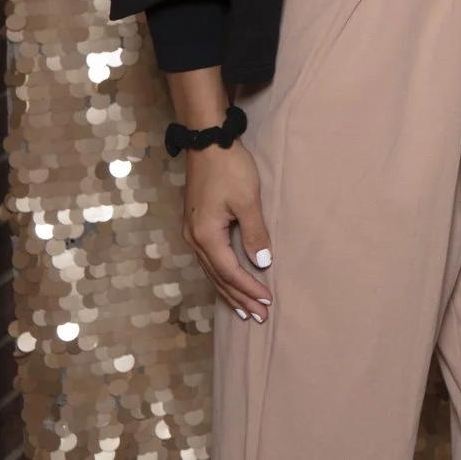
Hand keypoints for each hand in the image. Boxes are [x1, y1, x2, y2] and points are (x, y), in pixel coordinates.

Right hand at [184, 142, 272, 322]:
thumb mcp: (248, 200)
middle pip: (218, 278)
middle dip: (240, 298)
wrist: (207, 144)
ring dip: (230, 291)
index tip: (268, 301)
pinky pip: (210, 261)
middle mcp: (194, 240)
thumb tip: (262, 263)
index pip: (230, 271)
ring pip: (212, 272)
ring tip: (246, 310)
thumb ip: (255, 232)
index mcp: (205, 236)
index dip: (249, 288)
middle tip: (259, 317)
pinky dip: (222, 276)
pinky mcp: (196, 227)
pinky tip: (230, 284)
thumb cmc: (230, 169)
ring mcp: (192, 234)